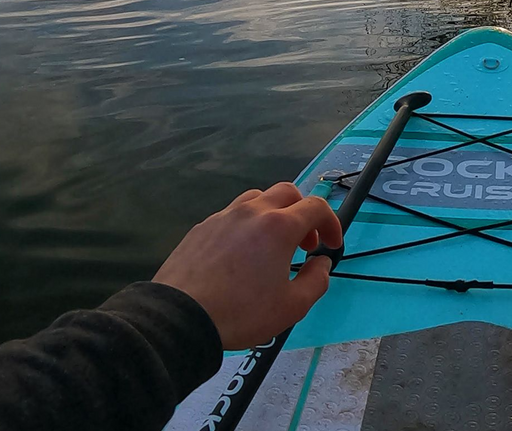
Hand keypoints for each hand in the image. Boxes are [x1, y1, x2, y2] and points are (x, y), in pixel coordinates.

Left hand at [153, 182, 341, 349]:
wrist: (180, 318)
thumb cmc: (241, 312)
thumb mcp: (292, 307)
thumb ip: (316, 280)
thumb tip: (321, 262)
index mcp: (279, 226)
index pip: (316, 207)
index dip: (330, 223)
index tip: (331, 245)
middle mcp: (252, 212)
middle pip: (287, 193)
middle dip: (303, 213)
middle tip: (303, 243)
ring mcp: (223, 216)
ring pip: (256, 199)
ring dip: (273, 214)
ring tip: (270, 245)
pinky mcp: (201, 228)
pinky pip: (231, 215)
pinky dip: (246, 226)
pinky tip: (239, 255)